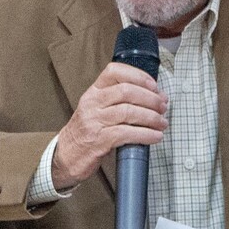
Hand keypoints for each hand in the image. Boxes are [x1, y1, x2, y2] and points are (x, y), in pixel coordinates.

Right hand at [52, 62, 168, 188]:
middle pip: (126, 91)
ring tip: (162, 123)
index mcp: (93, 92)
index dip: (138, 75)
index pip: (114, 72)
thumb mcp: (97, 110)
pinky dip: (145, 134)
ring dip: (151, 117)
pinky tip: (155, 136)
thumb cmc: (86, 133)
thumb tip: (153, 97)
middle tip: (163, 106)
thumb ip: (119, 101)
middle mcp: (92, 103)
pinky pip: (126, 133)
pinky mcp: (98, 140)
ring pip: (128, 112)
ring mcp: (94, 122)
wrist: (65, 156)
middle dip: (150, 98)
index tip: (154, 86)